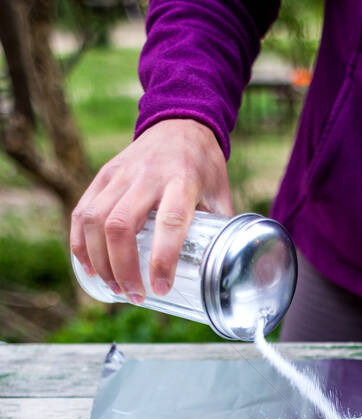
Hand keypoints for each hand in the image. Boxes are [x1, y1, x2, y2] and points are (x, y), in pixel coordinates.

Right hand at [70, 119, 232, 303]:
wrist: (179, 123)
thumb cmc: (203, 166)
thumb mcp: (220, 193)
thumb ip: (220, 230)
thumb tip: (224, 273)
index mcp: (182, 181)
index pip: (170, 223)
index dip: (162, 260)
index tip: (160, 289)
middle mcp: (147, 176)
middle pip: (120, 225)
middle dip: (122, 268)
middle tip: (134, 295)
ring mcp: (120, 174)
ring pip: (95, 220)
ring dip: (100, 261)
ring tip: (115, 287)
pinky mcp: (103, 175)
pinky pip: (81, 212)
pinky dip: (80, 243)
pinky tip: (89, 268)